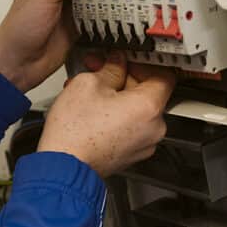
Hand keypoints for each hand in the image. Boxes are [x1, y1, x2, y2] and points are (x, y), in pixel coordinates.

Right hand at [37, 51, 174, 176]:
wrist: (62, 166)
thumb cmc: (74, 133)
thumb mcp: (88, 84)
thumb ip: (110, 68)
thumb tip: (116, 62)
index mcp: (149, 107)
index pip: (163, 74)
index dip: (142, 62)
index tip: (126, 59)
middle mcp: (153, 128)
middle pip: (147, 92)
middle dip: (122, 78)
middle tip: (100, 70)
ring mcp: (143, 144)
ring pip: (136, 110)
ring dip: (116, 96)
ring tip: (90, 91)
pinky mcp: (131, 154)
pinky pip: (130, 127)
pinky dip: (116, 115)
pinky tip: (93, 110)